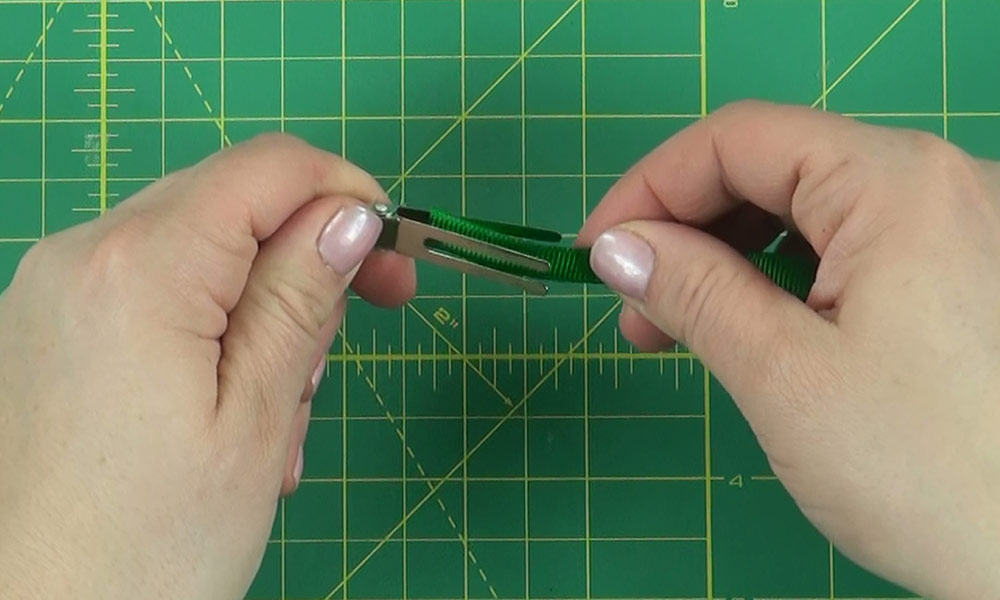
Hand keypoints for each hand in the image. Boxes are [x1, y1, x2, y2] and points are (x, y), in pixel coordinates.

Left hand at [0, 134, 414, 598]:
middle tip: (352, 341)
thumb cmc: (146, 550)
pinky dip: (210, 330)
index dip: (348, 196)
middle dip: (307, 261)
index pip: (268, 168)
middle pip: (232, 205)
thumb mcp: (256, 419)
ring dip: (262, 310)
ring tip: (282, 415)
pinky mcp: (47, 327)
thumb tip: (350, 217)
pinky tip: (229, 410)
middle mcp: (80, 254)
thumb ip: (302, 299)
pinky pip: (153, 293)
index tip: (394, 260)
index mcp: (137, 267)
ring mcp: (53, 290)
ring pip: (198, 252)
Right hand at [579, 100, 999, 599]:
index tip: (596, 253)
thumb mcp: (786, 376)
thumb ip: (693, 292)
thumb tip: (618, 248)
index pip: (739, 139)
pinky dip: (782, 284)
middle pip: (774, 170)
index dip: (650, 189)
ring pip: (807, 214)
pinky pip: (847, 252)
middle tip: (632, 308)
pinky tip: (749, 332)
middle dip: (686, 232)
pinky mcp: (960, 277)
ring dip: (727, 262)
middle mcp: (938, 185)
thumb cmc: (934, 475)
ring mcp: (958, 231)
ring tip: (676, 332)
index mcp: (898, 184)